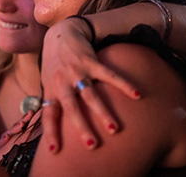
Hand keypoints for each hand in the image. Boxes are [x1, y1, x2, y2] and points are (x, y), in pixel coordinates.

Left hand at [40, 17, 139, 152]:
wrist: (61, 34)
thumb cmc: (55, 63)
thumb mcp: (49, 82)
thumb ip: (53, 102)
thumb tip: (53, 127)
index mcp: (52, 90)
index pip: (49, 115)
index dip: (51, 132)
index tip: (55, 150)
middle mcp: (63, 82)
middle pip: (71, 107)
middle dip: (82, 126)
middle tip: (92, 145)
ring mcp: (77, 71)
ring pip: (90, 95)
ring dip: (102, 112)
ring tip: (114, 129)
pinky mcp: (91, 61)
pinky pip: (109, 75)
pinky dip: (123, 85)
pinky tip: (136, 95)